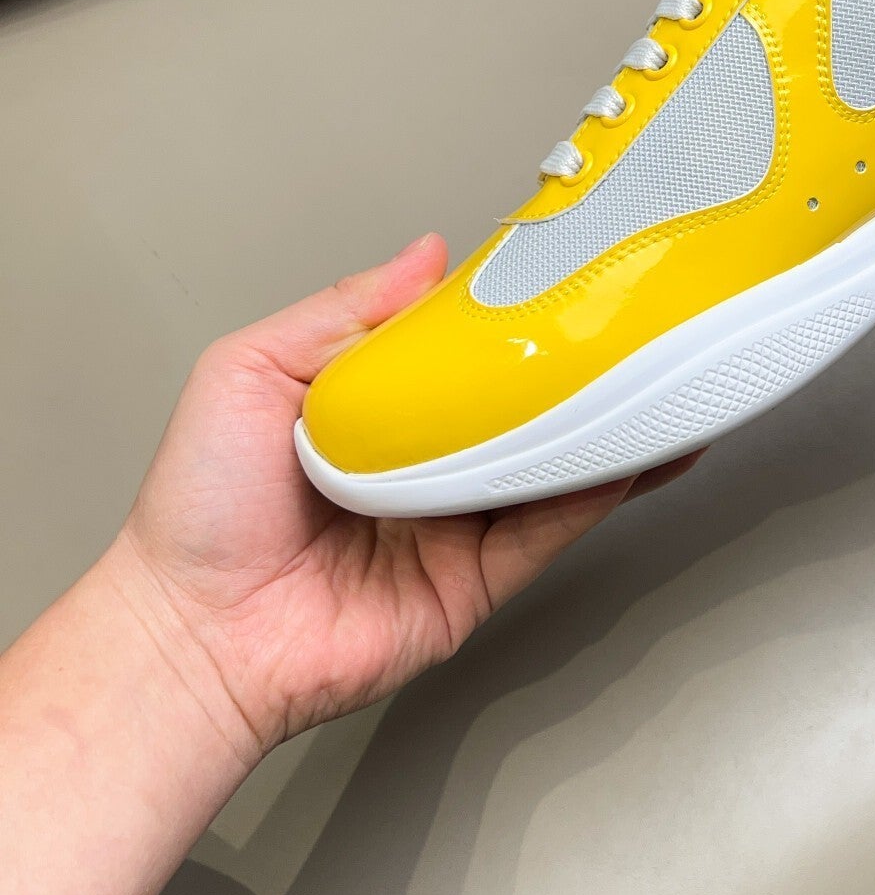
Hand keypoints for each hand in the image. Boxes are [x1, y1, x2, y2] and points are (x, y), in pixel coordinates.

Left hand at [115, 234, 700, 758]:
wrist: (194, 640)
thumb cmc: (201, 513)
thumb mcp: (250, 370)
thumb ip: (342, 310)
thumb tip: (424, 254)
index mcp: (378, 408)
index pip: (464, 349)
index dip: (512, 313)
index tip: (561, 273)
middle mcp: (426, 463)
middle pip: (519, 405)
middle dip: (576, 369)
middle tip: (634, 324)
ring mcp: (458, 523)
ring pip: (550, 464)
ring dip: (607, 426)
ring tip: (661, 381)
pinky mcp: (478, 579)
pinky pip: (549, 528)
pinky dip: (595, 491)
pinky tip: (631, 454)